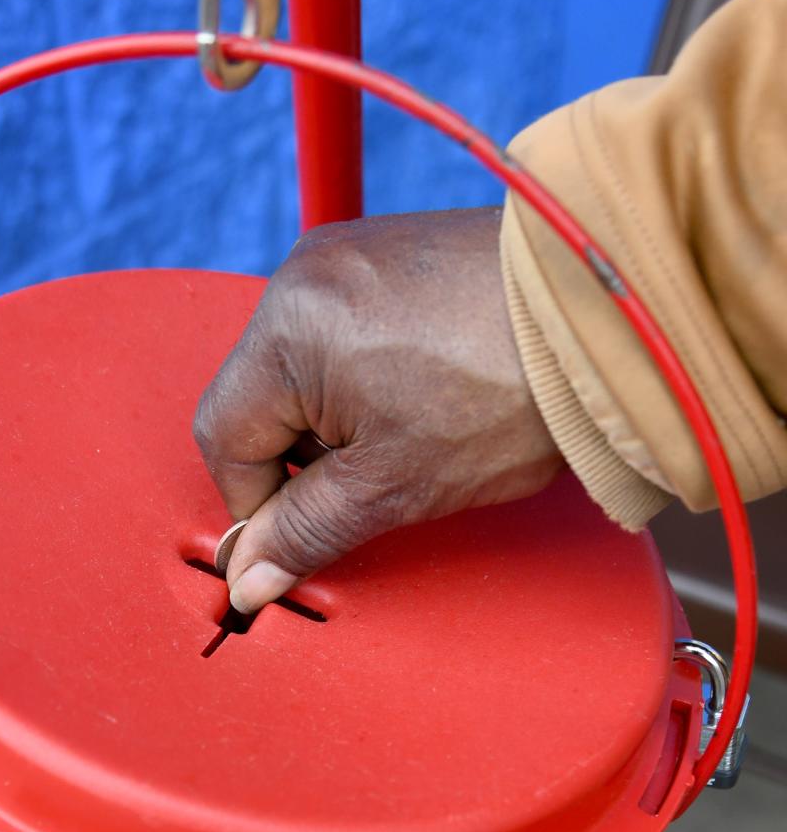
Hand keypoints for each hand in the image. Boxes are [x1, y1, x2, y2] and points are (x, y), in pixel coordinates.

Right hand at [193, 206, 561, 612]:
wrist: (607, 317)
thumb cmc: (511, 390)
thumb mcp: (395, 486)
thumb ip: (307, 531)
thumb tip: (249, 579)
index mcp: (288, 330)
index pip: (224, 438)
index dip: (257, 502)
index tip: (301, 532)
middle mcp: (304, 276)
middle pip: (260, 399)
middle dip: (305, 457)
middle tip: (373, 480)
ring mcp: (346, 255)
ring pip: (300, 369)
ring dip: (337, 420)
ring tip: (413, 432)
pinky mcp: (387, 252)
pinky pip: (342, 332)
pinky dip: (365, 378)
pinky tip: (424, 395)